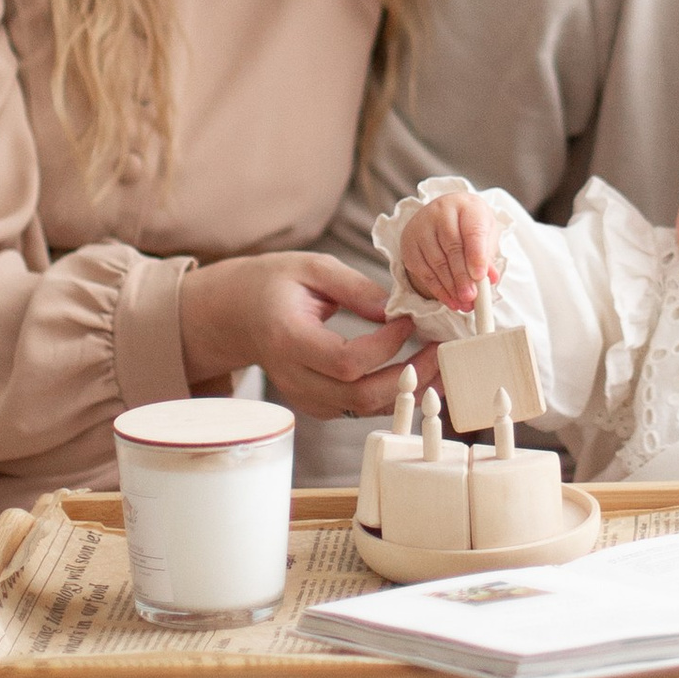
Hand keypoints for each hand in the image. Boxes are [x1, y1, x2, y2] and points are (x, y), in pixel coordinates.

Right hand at [177, 251, 423, 417]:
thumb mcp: (313, 268)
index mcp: (287, 339)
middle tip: (439, 350)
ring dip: (406, 391)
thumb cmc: (276, 283)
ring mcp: (304, 396)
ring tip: (438, 364)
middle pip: (359, 396)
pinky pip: (359, 408)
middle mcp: (293, 377)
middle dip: (408, 377)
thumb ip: (356, 288)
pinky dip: (391, 395)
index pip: (345, 360)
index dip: (385, 346)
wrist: (239, 313)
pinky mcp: (317, 404)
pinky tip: (416, 374)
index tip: (409, 319)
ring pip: (363, 408)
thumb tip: (399, 308)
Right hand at [398, 191, 502, 309]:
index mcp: (467, 206)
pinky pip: (422, 270)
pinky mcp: (409, 241)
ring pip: (436, 261)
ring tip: (463, 303)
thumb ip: (487, 255)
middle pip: (452, 247)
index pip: (472, 230)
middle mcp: (441, 211)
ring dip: (450, 286)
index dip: (476, 254)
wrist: (446, 214)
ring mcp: (422, 225)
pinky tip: (449, 299)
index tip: (480, 277)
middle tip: (471, 297)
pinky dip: (437, 288)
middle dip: (462, 276)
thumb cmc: (469, 226)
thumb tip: (489, 278)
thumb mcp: (486, 234)